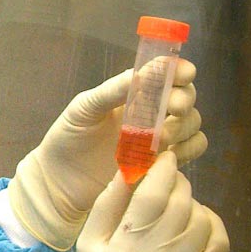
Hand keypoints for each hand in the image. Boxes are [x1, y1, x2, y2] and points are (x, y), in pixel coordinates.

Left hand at [8, 60, 205, 249]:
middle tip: (173, 108)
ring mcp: (158, 138)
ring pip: (192, 123)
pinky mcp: (161, 163)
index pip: (166, 74)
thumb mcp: (84, 109)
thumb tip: (141, 72)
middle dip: (183, 99)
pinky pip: (191, 150)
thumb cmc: (67, 138)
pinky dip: (189, 149)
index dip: (179, 70)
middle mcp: (150, 112)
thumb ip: (112, 91)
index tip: (184, 73)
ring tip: (159, 138)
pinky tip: (168, 154)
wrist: (57, 180)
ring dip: (184, 126)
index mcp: (132, 93)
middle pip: (185, 97)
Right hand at [70, 151, 227, 251]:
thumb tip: (127, 169)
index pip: (149, 197)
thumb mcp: (89, 247)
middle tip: (171, 181)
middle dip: (178, 184)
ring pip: (201, 218)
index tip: (164, 159)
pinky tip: (198, 225)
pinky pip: (219, 240)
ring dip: (194, 204)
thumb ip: (106, 206)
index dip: (161, 171)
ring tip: (181, 208)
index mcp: (119, 249)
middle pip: (179, 203)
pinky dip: (212, 224)